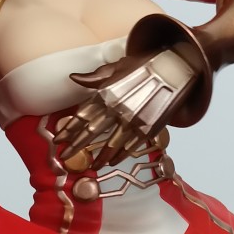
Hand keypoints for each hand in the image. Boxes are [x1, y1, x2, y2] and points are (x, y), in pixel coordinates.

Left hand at [56, 44, 199, 168]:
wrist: (175, 68)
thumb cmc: (143, 66)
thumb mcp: (117, 66)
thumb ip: (95, 77)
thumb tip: (73, 78)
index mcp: (107, 93)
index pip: (82, 114)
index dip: (69, 129)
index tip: (58, 140)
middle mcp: (118, 108)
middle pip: (92, 131)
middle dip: (76, 146)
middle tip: (64, 158)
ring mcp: (133, 120)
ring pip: (111, 144)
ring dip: (100, 157)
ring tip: (91, 167)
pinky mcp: (148, 128)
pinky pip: (130, 146)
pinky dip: (120, 156)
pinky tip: (112, 162)